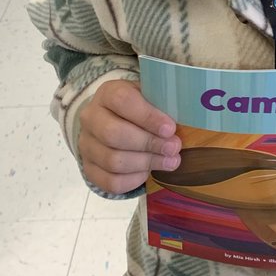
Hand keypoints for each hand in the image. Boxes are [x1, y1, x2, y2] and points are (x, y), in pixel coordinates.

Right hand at [77, 79, 180, 193]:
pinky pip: (110, 181)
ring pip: (113, 160)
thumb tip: (189, 118)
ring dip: (146, 163)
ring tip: (170, 162)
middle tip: (174, 148)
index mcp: (107, 93)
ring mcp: (86, 144)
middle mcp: (91, 118)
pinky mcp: (89, 168)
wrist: (114, 121)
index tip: (170, 128)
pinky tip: (148, 173)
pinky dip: (132, 180)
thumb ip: (163, 104)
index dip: (148, 116)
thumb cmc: (140, 108)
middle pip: (114, 134)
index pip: (122, 101)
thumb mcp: (150, 97)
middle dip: (149, 143)